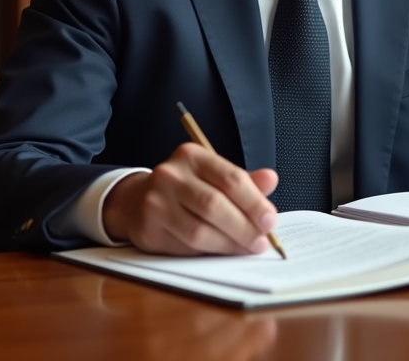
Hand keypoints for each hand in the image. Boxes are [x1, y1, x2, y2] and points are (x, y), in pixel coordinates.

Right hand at [102, 142, 278, 254]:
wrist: (137, 199)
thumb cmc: (185, 188)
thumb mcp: (213, 176)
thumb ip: (243, 181)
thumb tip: (271, 179)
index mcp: (191, 156)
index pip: (230, 179)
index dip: (254, 202)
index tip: (270, 220)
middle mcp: (170, 175)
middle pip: (214, 206)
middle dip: (243, 227)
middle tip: (261, 241)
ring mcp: (154, 203)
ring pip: (199, 231)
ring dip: (228, 245)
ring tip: (246, 248)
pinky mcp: (147, 230)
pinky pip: (184, 248)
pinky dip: (208, 253)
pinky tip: (221, 251)